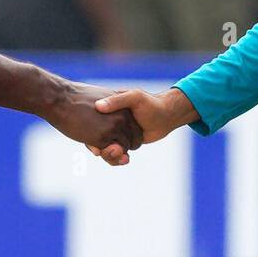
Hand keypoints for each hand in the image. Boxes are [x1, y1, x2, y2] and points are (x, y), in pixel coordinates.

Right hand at [44, 81, 142, 164]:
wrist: (61, 98)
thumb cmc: (77, 99)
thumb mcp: (102, 100)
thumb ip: (112, 112)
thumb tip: (118, 126)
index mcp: (125, 106)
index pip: (136, 129)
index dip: (128, 137)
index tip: (117, 139)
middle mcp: (123, 116)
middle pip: (133, 141)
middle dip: (123, 148)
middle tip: (109, 146)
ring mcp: (114, 127)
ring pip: (123, 149)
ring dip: (114, 153)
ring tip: (100, 146)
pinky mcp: (102, 137)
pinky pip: (109, 152)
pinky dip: (102, 152)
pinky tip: (92, 145)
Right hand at [86, 88, 200, 163]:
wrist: (166, 115)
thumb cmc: (151, 104)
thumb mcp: (134, 97)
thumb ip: (117, 101)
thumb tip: (99, 106)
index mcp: (108, 111)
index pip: (92, 127)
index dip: (91, 139)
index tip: (96, 148)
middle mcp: (110, 122)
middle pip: (98, 141)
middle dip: (103, 151)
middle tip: (109, 152)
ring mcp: (116, 133)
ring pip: (106, 149)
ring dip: (111, 157)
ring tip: (122, 158)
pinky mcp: (124, 141)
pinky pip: (115, 153)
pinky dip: (116, 159)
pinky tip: (125, 159)